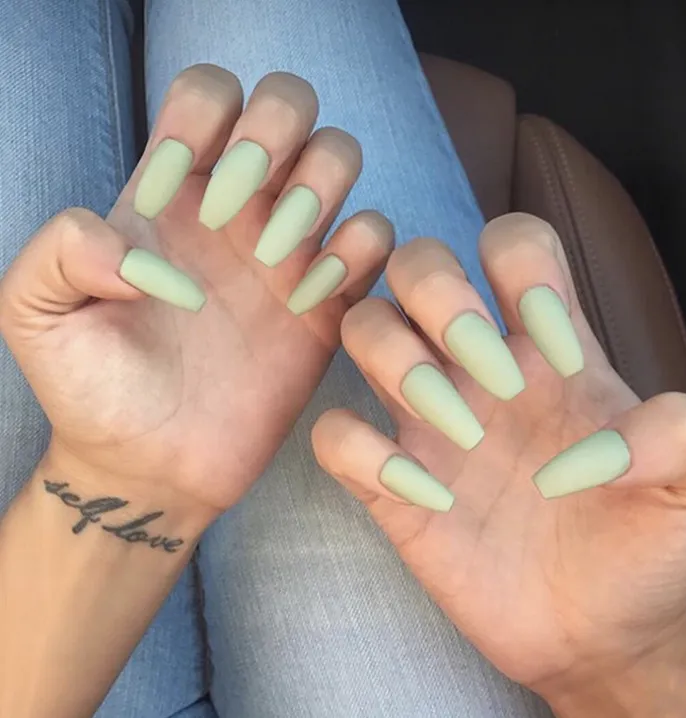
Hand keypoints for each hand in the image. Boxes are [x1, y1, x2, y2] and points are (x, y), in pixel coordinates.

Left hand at [0, 65, 391, 516]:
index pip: (209, 93)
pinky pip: (375, 239)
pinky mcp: (329, 304)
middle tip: (239, 211)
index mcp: (171, 192)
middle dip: (275, 133)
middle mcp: (239, 210)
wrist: (151, 463)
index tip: (173, 191)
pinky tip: (312, 298)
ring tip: (272, 260)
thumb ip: (61, 249)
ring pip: (341, 157)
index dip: (201, 118)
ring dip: (319, 187)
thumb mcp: (36, 314)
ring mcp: (290, 253)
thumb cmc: (92, 390)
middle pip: (290, 104)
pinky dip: (358, 251)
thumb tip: (150, 251)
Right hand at [313, 213, 685, 705]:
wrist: (600, 630)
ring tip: (462, 434)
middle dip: (439, 292)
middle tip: (491, 375)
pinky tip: (425, 496)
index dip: (524, 268)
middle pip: (416, 263)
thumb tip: (613, 438)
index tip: (558, 350)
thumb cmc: (648, 544)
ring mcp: (426, 421)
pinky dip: (360, 451)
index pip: (513, 244)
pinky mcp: (391, 484)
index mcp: (548, 345)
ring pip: (363, 328)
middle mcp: (476, 368)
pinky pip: (334, 434)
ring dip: (395, 361)